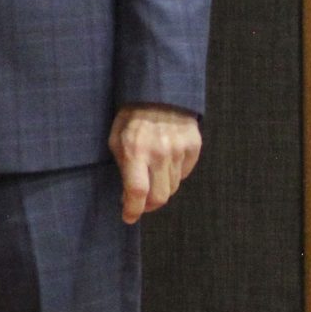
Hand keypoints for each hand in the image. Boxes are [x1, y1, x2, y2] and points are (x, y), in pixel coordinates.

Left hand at [110, 103, 202, 222]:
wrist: (160, 94)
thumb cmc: (130, 116)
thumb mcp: (116, 138)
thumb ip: (122, 166)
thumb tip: (128, 194)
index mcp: (135, 150)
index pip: (137, 191)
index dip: (132, 209)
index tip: (128, 217)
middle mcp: (160, 153)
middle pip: (160, 197)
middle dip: (148, 206)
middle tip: (139, 205)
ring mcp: (179, 151)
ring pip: (172, 187)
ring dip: (160, 190)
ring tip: (150, 179)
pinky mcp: (194, 148)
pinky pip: (183, 173)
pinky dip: (173, 176)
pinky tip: (164, 165)